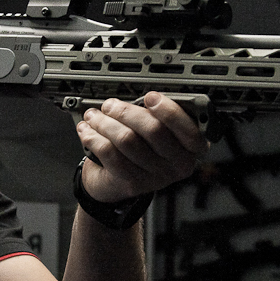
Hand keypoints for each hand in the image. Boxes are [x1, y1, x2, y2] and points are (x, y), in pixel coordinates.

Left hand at [75, 92, 209, 204]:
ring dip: (105, 123)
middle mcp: (178, 164)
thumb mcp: (159, 129)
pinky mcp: (133, 183)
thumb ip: (158, 115)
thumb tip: (140, 98)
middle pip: (153, 130)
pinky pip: (111, 154)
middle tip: (110, 105)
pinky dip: (94, 138)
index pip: (188, 129)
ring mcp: (157, 176)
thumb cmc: (144, 147)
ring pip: (128, 140)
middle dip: (126, 112)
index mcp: (192, 147)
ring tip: (93, 116)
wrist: (120, 181)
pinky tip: (87, 131)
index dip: (168, 111)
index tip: (150, 97)